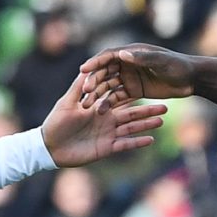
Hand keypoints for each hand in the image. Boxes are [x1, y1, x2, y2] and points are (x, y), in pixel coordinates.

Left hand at [41, 74, 167, 168]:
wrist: (49, 148)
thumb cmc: (55, 123)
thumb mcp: (67, 103)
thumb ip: (79, 87)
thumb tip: (87, 67)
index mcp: (100, 108)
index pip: (121, 98)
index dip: (135, 93)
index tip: (149, 85)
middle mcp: (107, 120)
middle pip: (132, 114)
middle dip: (148, 111)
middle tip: (166, 107)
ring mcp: (108, 134)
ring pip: (131, 128)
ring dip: (146, 125)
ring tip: (162, 121)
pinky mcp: (106, 148)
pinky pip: (124, 144)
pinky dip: (137, 142)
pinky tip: (151, 139)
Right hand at [80, 45, 195, 105]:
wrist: (192, 79)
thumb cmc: (178, 66)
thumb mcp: (161, 61)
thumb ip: (142, 58)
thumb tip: (121, 55)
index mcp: (131, 53)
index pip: (107, 56)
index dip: (94, 63)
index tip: (83, 70)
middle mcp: (126, 64)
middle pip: (104, 72)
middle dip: (94, 81)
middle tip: (85, 91)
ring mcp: (129, 78)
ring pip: (108, 86)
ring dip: (98, 95)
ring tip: (89, 105)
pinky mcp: (133, 90)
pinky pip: (117, 97)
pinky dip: (109, 104)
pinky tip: (102, 111)